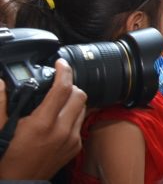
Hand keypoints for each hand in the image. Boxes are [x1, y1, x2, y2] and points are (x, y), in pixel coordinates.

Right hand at [0, 59, 86, 179]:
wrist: (18, 182)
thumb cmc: (7, 157)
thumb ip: (1, 103)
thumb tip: (1, 83)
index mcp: (43, 123)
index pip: (63, 88)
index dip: (64, 71)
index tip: (61, 63)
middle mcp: (62, 130)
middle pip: (79, 95)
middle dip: (70, 85)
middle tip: (58, 83)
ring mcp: (71, 140)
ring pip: (83, 108)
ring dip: (73, 100)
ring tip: (58, 100)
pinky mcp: (75, 147)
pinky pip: (80, 123)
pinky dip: (73, 115)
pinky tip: (59, 117)